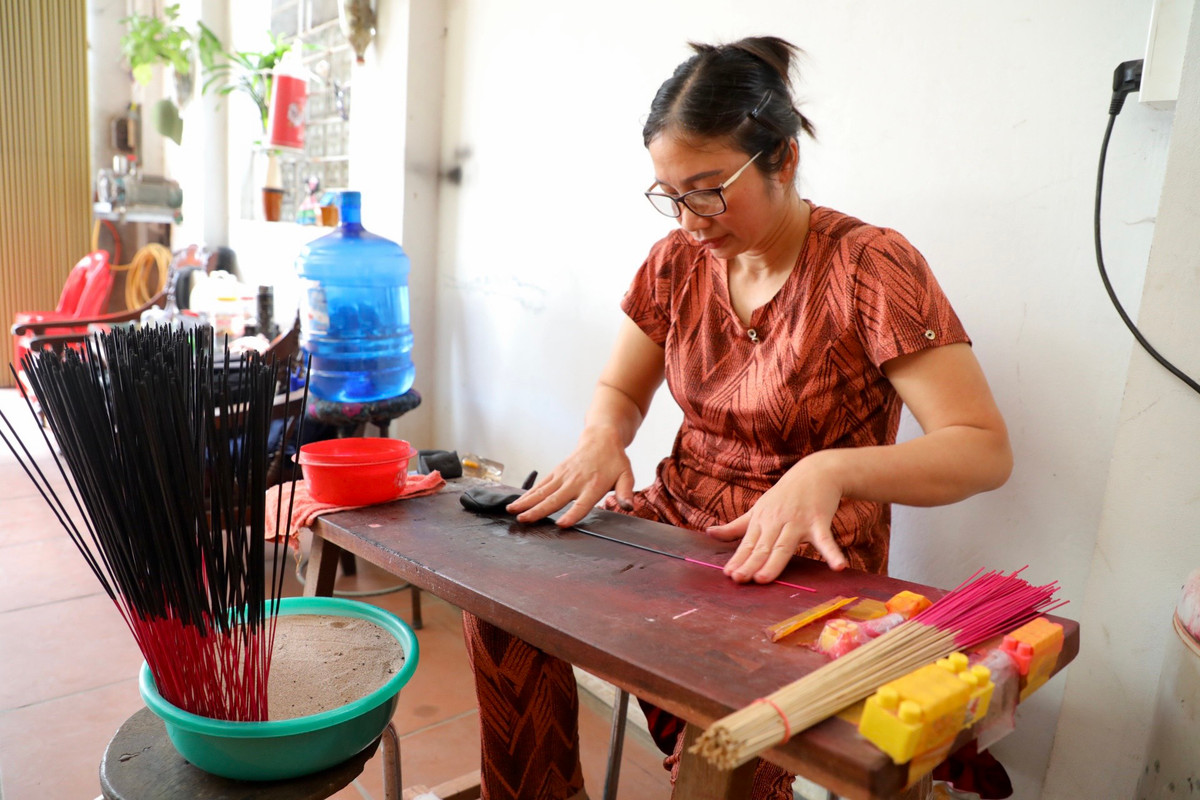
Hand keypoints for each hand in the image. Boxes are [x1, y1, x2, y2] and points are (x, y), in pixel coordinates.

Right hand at [506, 427, 635, 527]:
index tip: (561, 524)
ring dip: (527, 502)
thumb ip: (625, 492)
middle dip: (538, 510)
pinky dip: (528, 494)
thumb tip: (629, 507)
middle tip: (524, 520)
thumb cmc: (615, 460)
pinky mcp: (557, 472)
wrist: (601, 438)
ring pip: (543, 491)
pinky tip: (518, 503)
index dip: (572, 514)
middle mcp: (576, 481)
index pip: (582, 504)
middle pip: (555, 499)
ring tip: (513, 512)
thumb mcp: (626, 475)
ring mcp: (564, 476)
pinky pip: (541, 485)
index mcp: (594, 485)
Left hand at [706, 454, 847, 582]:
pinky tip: (838, 566)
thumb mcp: (758, 509)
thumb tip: (709, 533)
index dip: (738, 559)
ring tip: (765, 579)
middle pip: (763, 547)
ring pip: (784, 545)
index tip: (728, 575)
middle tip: (739, 580)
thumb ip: (735, 526)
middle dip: (750, 563)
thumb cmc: (785, 494)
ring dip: (774, 562)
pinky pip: (826, 540)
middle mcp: (777, 521)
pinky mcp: (819, 521)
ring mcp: (798, 521)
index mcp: (761, 521)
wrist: (816, 472)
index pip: (748, 544)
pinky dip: (832, 553)